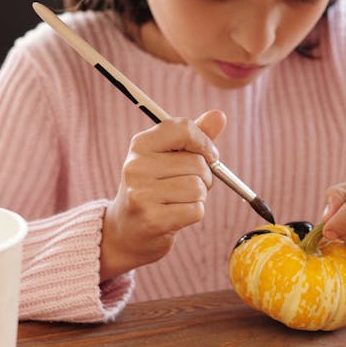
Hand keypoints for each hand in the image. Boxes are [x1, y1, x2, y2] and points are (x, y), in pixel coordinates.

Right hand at [100, 109, 226, 281]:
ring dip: (199, 197)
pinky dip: (194, 214)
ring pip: (198, 187)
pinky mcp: (153, 219)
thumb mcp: (167, 158)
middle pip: (197, 163)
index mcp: (140, 145)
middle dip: (204, 177)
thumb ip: (194, 137)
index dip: (204, 143)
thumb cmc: (153, 189)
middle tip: (187, 186)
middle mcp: (137, 166)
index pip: (183, 128)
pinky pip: (196, 210)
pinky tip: (177, 216)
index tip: (208, 156)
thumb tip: (219, 115)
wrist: (126, 231)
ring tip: (179, 201)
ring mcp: (142, 194)